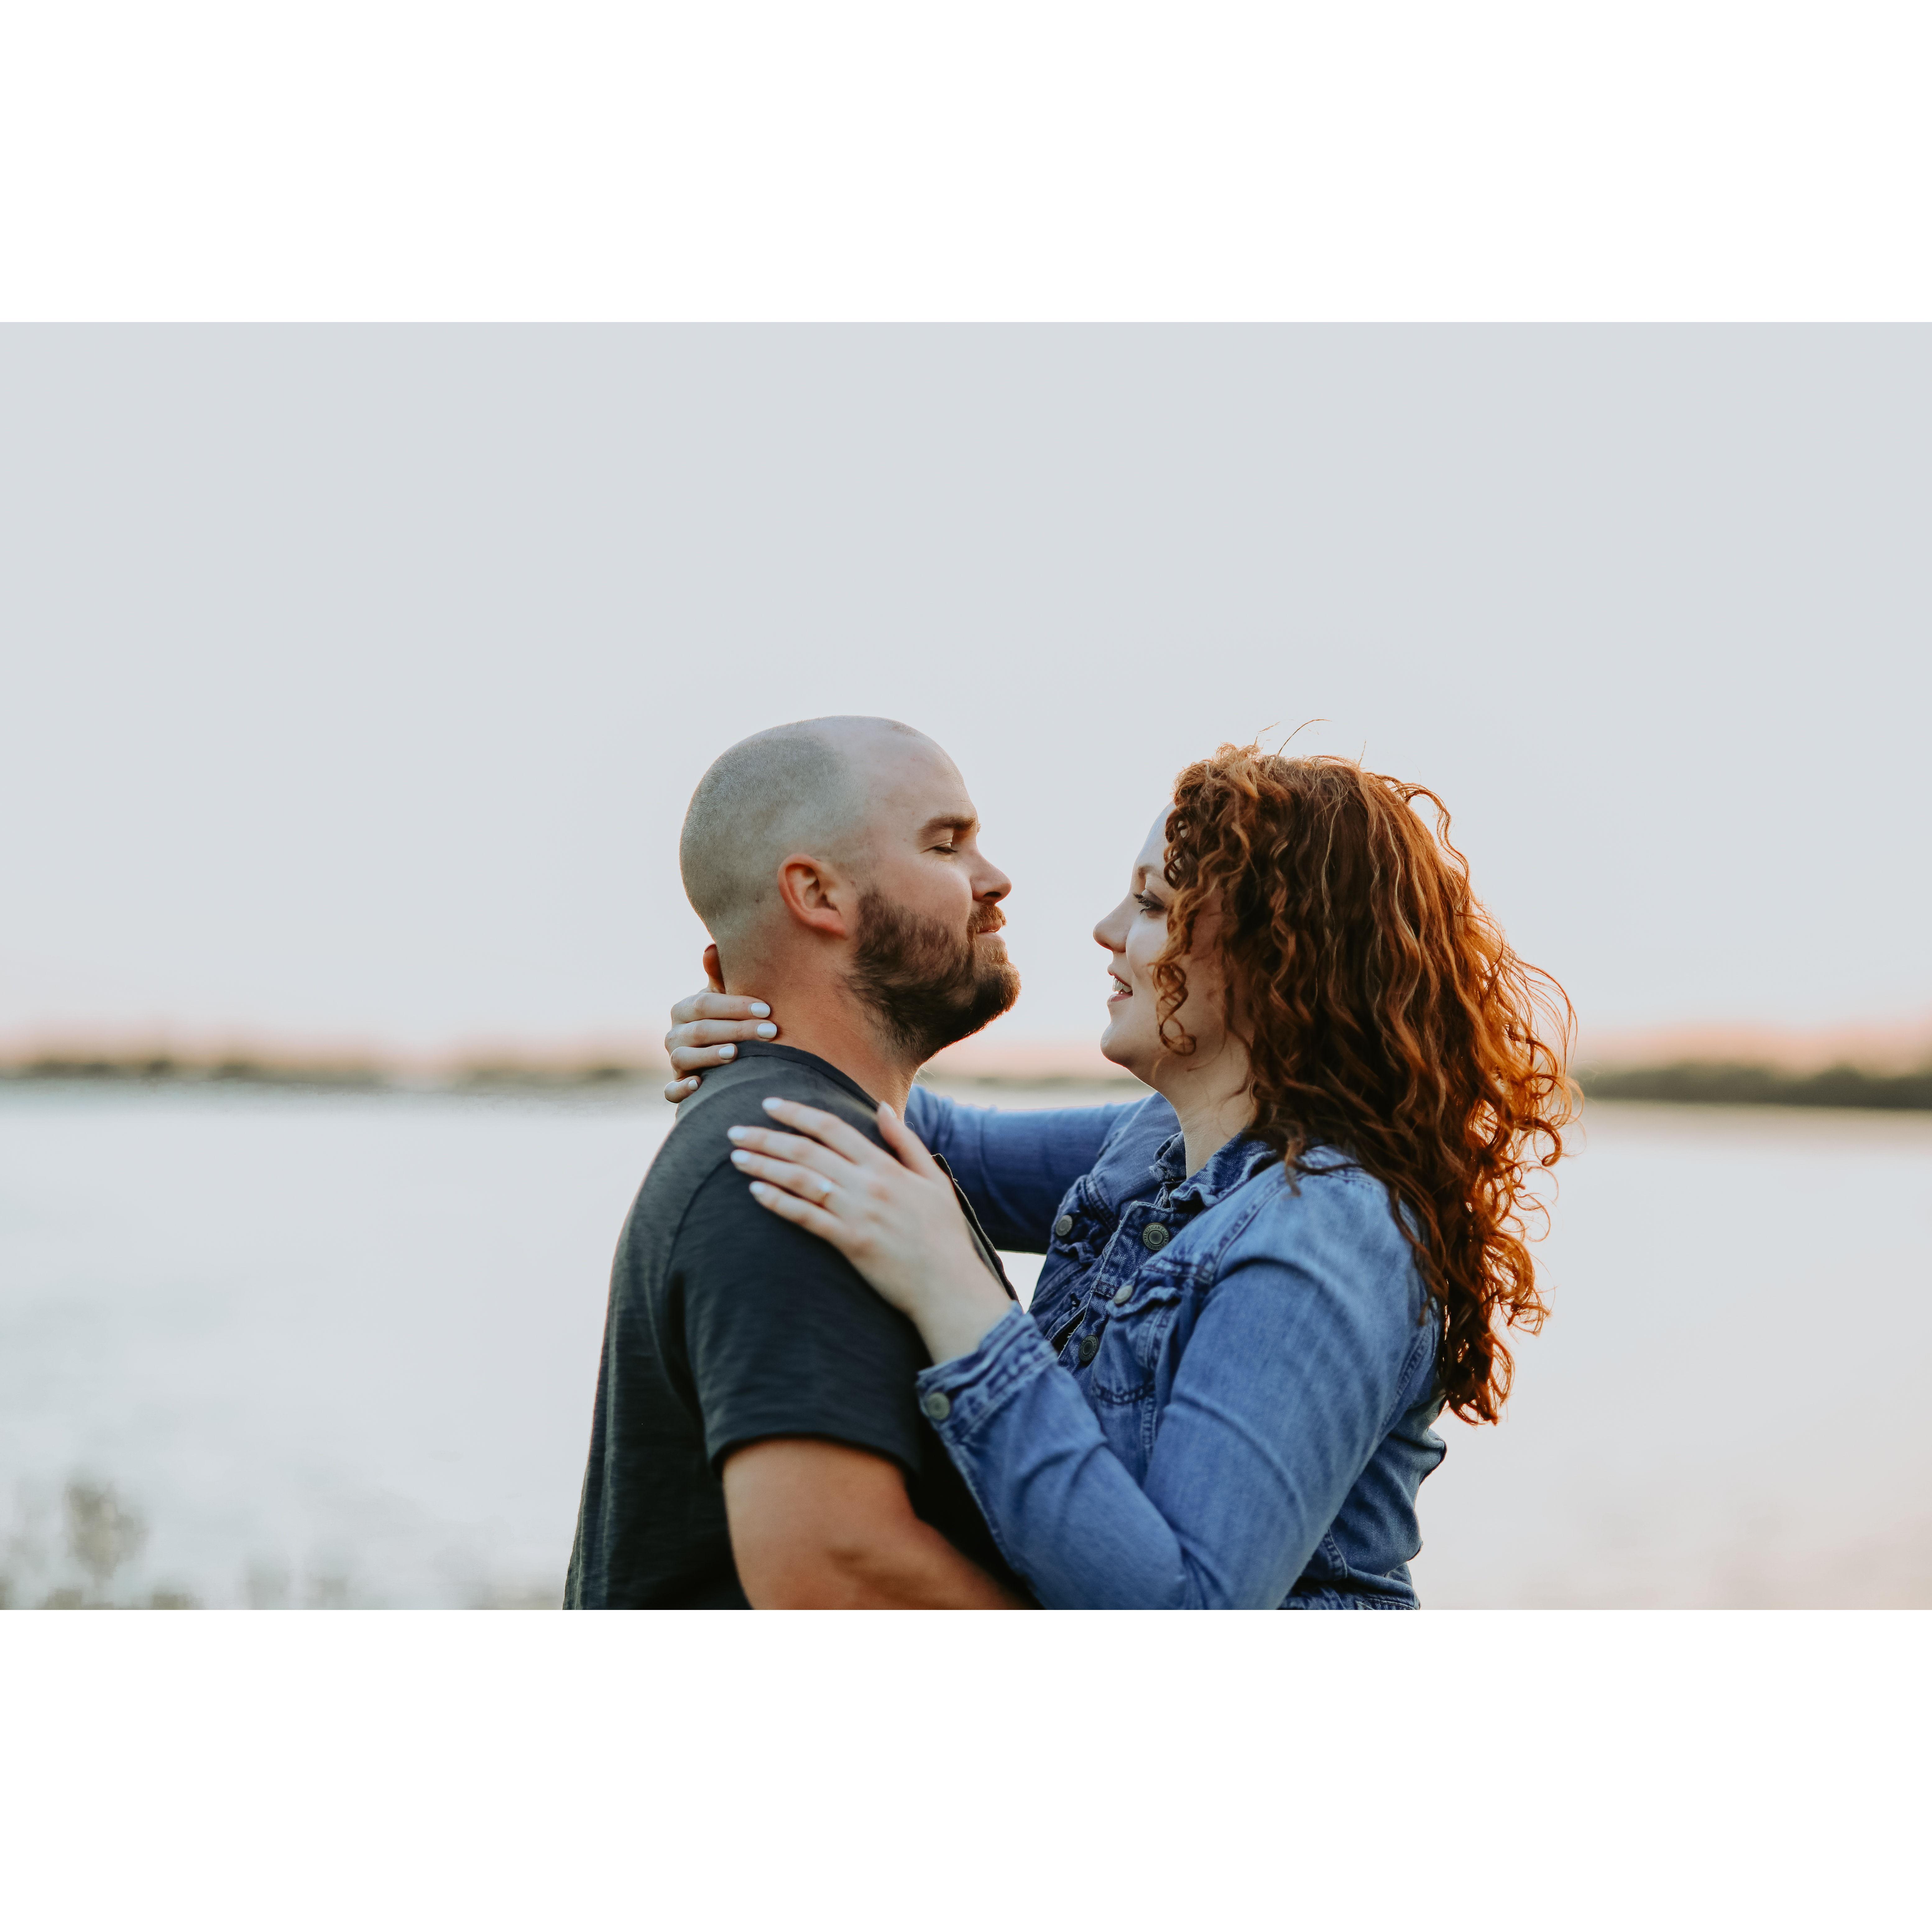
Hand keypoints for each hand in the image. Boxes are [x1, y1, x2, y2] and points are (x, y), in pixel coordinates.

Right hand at [663, 943, 779, 1102]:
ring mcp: (673, 1060)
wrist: (718, 1053)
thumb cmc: (727, 1019)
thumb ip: (719, 976)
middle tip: (770, 1032)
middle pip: (700, 1031)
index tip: (766, 1009)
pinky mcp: (676, 1087)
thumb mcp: (724, 997)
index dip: (735, 1006)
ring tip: (735, 1054)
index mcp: (684, 1009)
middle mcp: (674, 1034)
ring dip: (709, 1056)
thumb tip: (711, 948)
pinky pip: (670, 1091)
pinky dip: (681, 1089)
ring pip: (683, 1057)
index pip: (705, 1004)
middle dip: (736, 1030)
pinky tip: (698, 1085)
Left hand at [726, 1098, 1014, 1366]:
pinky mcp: (849, 1242)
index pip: (832, 1128)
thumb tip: (881, 1108)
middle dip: (767, 1137)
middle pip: (807, 1151)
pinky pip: (806, 1217)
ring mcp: (857, 1213)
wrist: (949, 1285)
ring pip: (800, 1180)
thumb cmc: (943, 1233)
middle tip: (734, 1129)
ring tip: (735, 1156)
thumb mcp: (934, 1179)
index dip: (797, 1113)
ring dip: (764, 1165)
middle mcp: (867, 1184)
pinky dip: (778, 1202)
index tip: (769, 1104)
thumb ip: (905, 1142)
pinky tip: (755, 1192)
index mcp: (885, 1166)